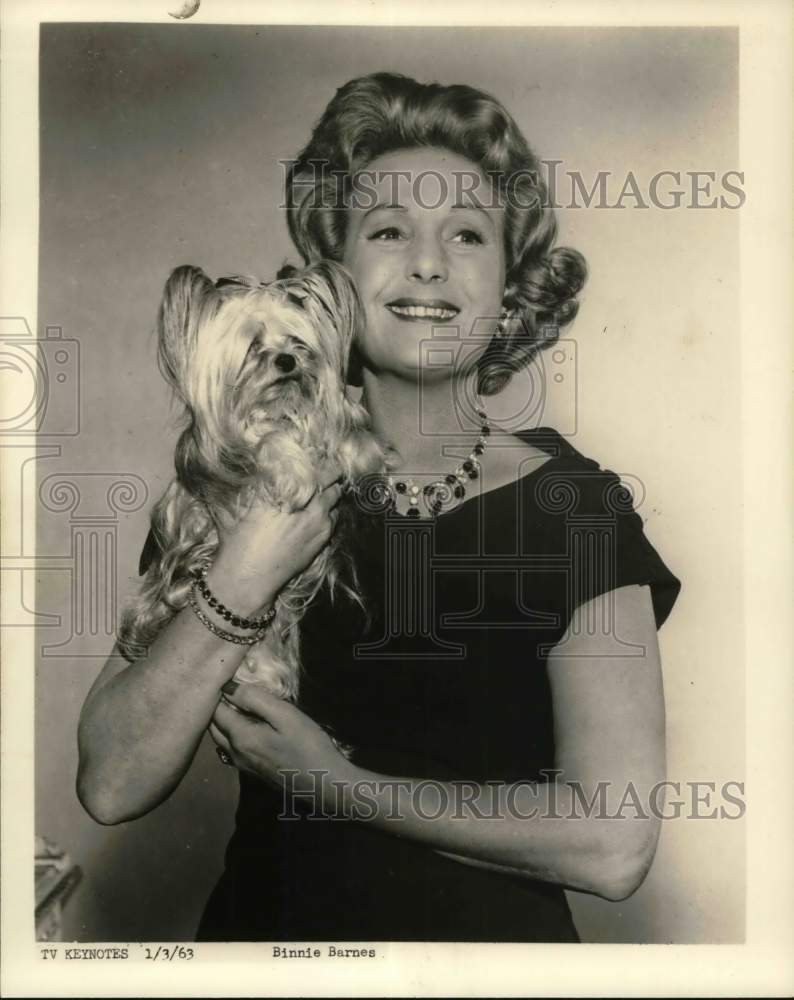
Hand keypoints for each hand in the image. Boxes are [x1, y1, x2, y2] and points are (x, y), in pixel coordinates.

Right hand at [208, 461, 343, 614]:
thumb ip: (253, 481)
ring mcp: (320, 523)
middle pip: (333, 481)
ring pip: (337, 499)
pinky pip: (334, 519)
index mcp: (289, 491)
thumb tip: (259, 462)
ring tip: (324, 490)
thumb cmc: (238, 538)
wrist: (249, 576)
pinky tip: (321, 512)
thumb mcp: (238, 503)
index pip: (320, 468)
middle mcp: (310, 505)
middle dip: (331, 474)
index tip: (319, 456)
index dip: (322, 461)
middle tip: (325, 470)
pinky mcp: (322, 540)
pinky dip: (330, 512)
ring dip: (332, 493)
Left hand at [208, 682, 356, 810]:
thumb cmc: (307, 745)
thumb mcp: (284, 715)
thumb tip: (228, 687)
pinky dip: (231, 733)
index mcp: (239, 737)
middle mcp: (234, 753)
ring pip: (221, 738)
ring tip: (237, 702)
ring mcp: (242, 765)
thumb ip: (254, 699)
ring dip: (223, 720)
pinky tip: (248, 725)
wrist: (323, 783)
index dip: (218, 692)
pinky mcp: (252, 771)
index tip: (228, 677)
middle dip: (216, 706)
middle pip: (214, 726)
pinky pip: (231, 748)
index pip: (215, 710)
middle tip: (231, 687)